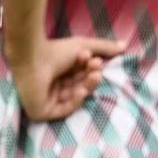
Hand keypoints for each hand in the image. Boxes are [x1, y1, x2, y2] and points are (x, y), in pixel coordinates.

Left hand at [6, 36, 125, 120]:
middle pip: (79, 87)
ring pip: (74, 98)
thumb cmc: (53, 50)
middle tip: (96, 66)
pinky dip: (75, 101)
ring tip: (93, 74)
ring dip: (86, 87)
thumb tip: (125, 46)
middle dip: (90, 77)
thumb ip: (104, 48)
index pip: (80, 77)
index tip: (94, 58)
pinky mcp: (40, 112)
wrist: (32, 57)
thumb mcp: (84, 46)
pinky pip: (64, 110)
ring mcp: (46, 101)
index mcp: (59, 73)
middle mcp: (52, 87)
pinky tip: (81, 90)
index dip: (89, 69)